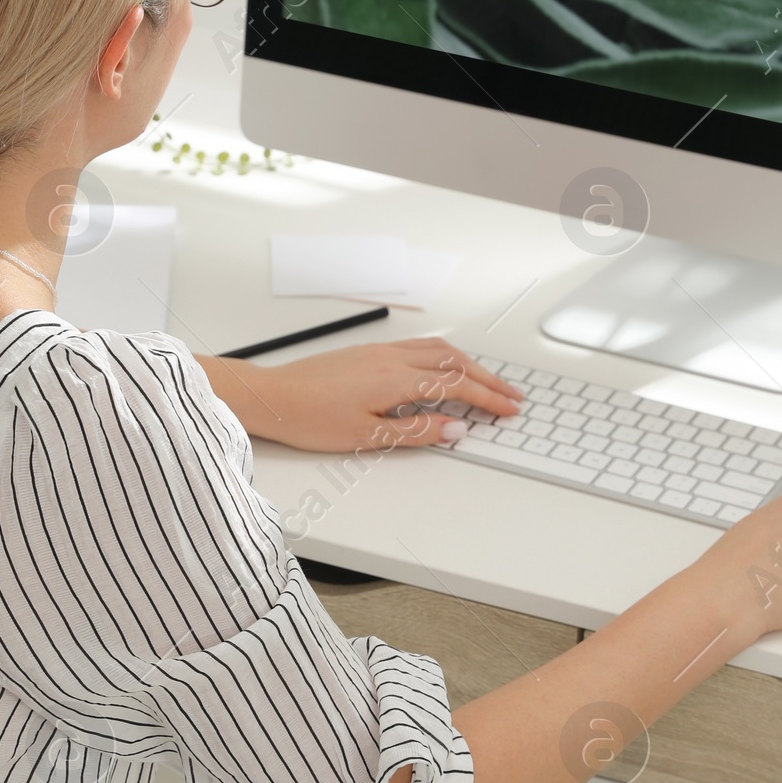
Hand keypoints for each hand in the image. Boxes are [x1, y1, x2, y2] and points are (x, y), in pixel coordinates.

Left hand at [202, 336, 520, 452]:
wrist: (270, 396)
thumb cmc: (308, 418)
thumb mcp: (366, 436)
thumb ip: (414, 432)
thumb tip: (454, 429)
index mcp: (396, 379)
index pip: (457, 386)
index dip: (488, 399)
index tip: (509, 410)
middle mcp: (392, 358)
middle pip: (455, 362)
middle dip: (488, 379)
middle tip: (512, 396)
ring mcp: (380, 351)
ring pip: (439, 349)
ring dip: (469, 364)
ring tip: (488, 381)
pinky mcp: (368, 352)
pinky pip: (420, 346)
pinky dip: (445, 355)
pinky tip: (446, 364)